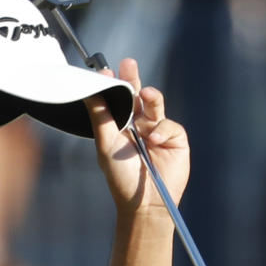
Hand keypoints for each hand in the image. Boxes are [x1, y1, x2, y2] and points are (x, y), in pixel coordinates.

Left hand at [87, 57, 189, 213]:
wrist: (144, 202)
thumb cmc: (121, 177)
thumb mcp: (106, 146)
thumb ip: (100, 118)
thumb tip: (90, 92)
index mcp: (120, 126)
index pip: (117, 100)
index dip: (114, 85)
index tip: (105, 71)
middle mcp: (139, 125)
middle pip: (137, 95)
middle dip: (133, 79)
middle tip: (128, 63)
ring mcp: (158, 130)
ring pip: (155, 105)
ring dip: (151, 98)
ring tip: (146, 94)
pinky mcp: (175, 138)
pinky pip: (168, 125)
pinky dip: (160, 130)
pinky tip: (153, 141)